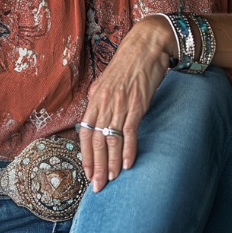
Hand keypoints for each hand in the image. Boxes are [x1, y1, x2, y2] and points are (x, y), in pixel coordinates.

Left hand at [78, 15, 174, 192]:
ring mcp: (120, 103)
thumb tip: (98, 120)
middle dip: (96, 166)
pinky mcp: (137, 104)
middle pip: (96, 140)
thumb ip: (102, 101)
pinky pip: (129, 131)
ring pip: (111, 139)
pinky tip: (127, 164)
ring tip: (111, 180)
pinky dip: (128, 150)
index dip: (85, 154)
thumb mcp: (108, 82)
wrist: (146, 46)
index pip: (84, 132)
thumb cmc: (129, 64)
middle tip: (98, 186)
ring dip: (111, 163)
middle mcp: (104, 101)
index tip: (88, 172)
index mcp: (95, 97)